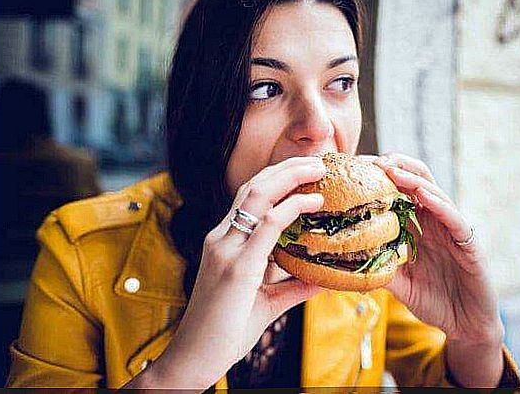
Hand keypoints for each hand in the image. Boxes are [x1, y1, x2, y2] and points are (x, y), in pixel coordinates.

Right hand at [145, 156, 325, 388]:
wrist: (195, 358)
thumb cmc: (225, 330)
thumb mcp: (266, 302)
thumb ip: (293, 286)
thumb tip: (324, 278)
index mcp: (224, 241)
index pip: (250, 197)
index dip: (279, 179)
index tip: (307, 172)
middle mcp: (221, 238)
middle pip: (254, 186)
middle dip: (287, 168)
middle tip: (318, 161)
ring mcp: (225, 249)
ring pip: (258, 195)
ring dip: (291, 177)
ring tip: (319, 169)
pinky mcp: (235, 266)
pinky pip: (266, 225)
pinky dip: (292, 208)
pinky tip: (313, 203)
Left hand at [359, 153, 503, 343]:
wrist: (465, 325)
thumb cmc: (433, 301)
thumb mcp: (399, 284)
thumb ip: (380, 269)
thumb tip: (346, 263)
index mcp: (418, 226)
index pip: (399, 192)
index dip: (380, 178)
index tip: (356, 169)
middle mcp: (435, 222)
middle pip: (417, 181)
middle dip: (395, 166)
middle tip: (370, 161)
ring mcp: (452, 230)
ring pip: (435, 193)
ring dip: (413, 179)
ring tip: (391, 169)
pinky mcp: (469, 244)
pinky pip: (454, 219)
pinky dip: (439, 205)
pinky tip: (423, 195)